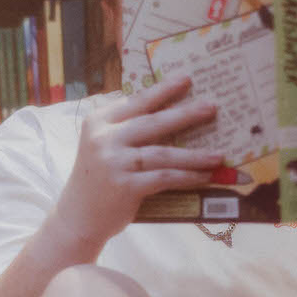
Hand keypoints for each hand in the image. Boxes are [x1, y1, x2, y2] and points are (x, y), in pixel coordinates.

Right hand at [53, 76, 224, 252]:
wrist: (78, 216)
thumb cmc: (97, 178)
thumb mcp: (102, 146)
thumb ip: (125, 129)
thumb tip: (170, 114)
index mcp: (98, 122)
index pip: (136, 102)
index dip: (163, 90)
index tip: (186, 79)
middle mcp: (104, 138)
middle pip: (153, 122)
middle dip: (186, 114)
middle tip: (212, 107)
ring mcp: (114, 162)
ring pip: (163, 153)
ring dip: (194, 155)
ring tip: (218, 155)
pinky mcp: (125, 186)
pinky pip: (164, 178)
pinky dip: (187, 177)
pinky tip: (204, 177)